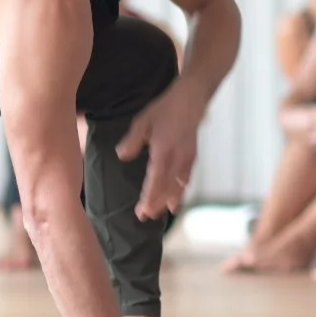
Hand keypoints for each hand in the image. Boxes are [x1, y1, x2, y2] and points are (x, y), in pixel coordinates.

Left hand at [117, 91, 202, 221]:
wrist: (191, 99)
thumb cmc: (165, 109)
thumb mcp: (143, 121)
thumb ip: (132, 141)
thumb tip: (122, 156)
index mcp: (163, 152)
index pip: (155, 181)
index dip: (149, 199)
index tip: (141, 212)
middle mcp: (178, 159)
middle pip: (167, 188)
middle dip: (157, 204)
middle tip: (145, 217)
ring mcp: (187, 158)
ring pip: (179, 186)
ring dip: (170, 200)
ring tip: (162, 212)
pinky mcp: (193, 156)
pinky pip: (186, 179)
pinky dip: (181, 191)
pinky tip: (177, 197)